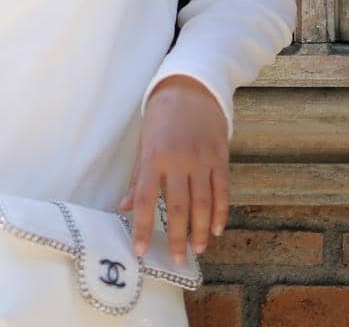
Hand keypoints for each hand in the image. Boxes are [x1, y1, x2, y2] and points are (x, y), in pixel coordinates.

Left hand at [118, 75, 228, 266]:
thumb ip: (137, 178)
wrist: (191, 88)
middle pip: (179, 207)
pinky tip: (215, 228)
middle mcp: (178, 161)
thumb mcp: (143, 144)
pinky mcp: (220, 157)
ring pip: (204, 204)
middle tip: (177, 259)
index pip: (146, 200)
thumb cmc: (161, 117)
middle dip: (178, 238)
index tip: (141, 251)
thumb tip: (125, 207)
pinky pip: (223, 191)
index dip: (143, 228)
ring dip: (201, 230)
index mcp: (153, 158)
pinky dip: (221, 213)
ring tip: (197, 249)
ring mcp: (202, 160)